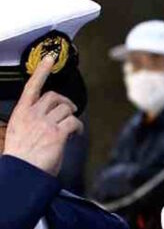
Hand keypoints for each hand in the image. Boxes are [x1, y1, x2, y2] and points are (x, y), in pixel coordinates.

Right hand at [1, 55, 82, 175]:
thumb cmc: (22, 156)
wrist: (22, 171)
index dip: (43, 70)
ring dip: (72, 116)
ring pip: (67, 109)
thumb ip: (31, 121)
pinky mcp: (57, 133)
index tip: (50, 57)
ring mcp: (45, 123)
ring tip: (71, 128)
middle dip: (65, 103)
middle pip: (55, 97)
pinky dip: (78, 127)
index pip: (32, 86)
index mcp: (21, 112)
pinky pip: (74, 122)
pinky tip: (75, 134)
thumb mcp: (19, 132)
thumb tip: (47, 120)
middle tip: (70, 111)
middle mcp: (33, 114)